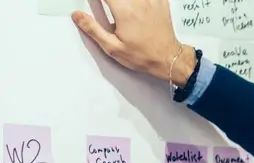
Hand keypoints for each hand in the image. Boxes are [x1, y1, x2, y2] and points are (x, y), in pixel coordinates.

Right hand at [71, 0, 194, 84]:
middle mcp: (139, 2)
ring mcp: (152, 1)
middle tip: (109, 6)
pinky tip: (134, 5)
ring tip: (117, 6)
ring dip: (123, 0)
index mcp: (124, 11)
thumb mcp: (113, 48)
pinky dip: (140, 0)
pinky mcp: (161, 2)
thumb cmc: (143, 56)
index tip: (94, 1)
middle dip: (110, 0)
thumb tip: (77, 16)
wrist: (169, 59)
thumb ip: (93, 29)